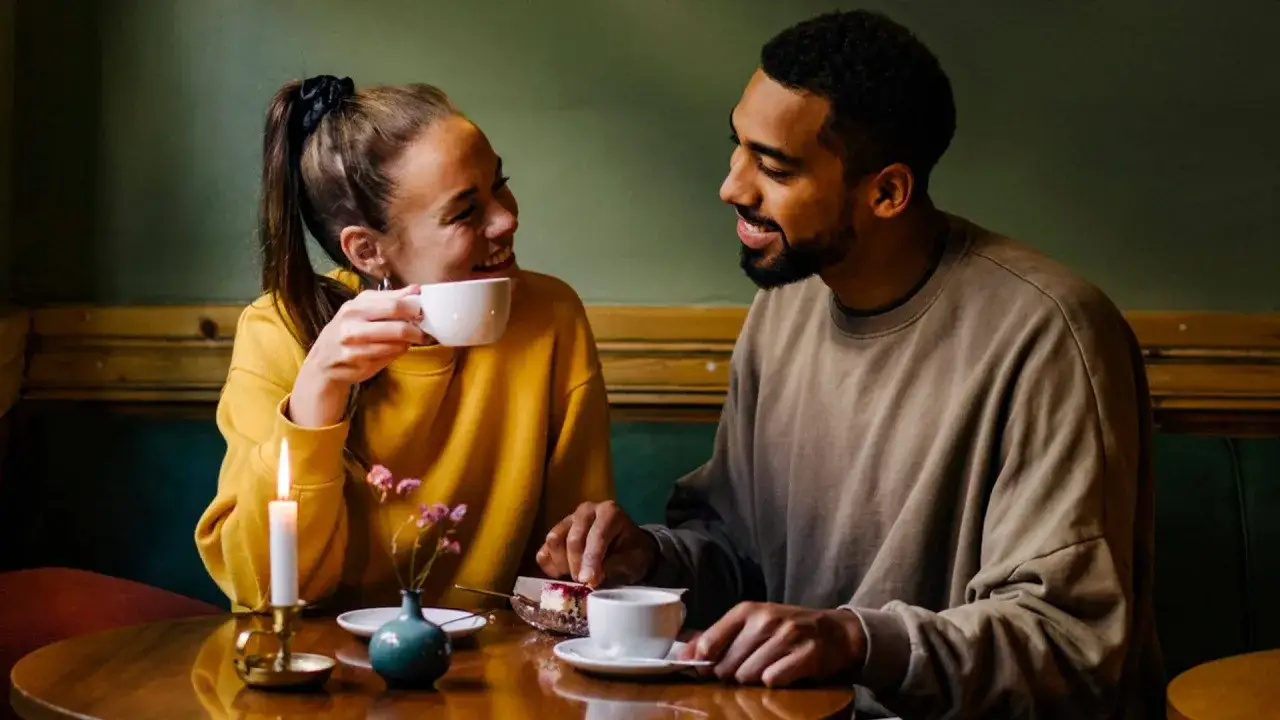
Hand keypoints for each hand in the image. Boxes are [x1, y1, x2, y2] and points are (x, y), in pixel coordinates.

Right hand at [290, 284, 426, 426]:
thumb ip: (389, 299)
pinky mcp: (358, 364)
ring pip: (396, 345)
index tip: (423, 311)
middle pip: (397, 326)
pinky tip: (396, 349)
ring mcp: (354, 347)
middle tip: (423, 332)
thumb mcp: (363, 308)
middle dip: (415, 330)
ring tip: (410, 340)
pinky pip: (388, 357)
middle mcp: (351, 325)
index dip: (414, 308)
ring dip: (408, 343)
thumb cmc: (349, 330)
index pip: (393, 304)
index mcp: (355, 306)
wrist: (323, 360)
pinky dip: (397, 353)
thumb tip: (417, 289)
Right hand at [535, 501, 658, 586]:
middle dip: (578, 565)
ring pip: (554, 541)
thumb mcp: (632, 560)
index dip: (591, 560)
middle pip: (573, 538)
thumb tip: (591, 579)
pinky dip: (550, 566)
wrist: (627, 548)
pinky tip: (563, 574)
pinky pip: (544, 551)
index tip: (589, 581)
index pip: (596, 536)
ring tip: (576, 576)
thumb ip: (614, 567)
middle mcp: (586, 511)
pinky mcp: (556, 533)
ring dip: (563, 564)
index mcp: (609, 512)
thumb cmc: (632, 553)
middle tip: (585, 582)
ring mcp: (568, 520)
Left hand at [681, 602, 865, 687]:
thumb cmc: (787, 628)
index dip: (703, 662)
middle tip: (748, 668)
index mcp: (747, 610)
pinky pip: (773, 680)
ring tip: (767, 668)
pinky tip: (784, 672)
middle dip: (732, 674)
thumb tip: (685, 654)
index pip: (710, 641)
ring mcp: (786, 636)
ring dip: (753, 680)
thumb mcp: (753, 623)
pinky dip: (775, 682)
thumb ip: (719, 637)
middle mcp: (765, 620)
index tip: (705, 670)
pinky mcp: (805, 655)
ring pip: (748, 676)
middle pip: (727, 666)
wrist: (835, 631)